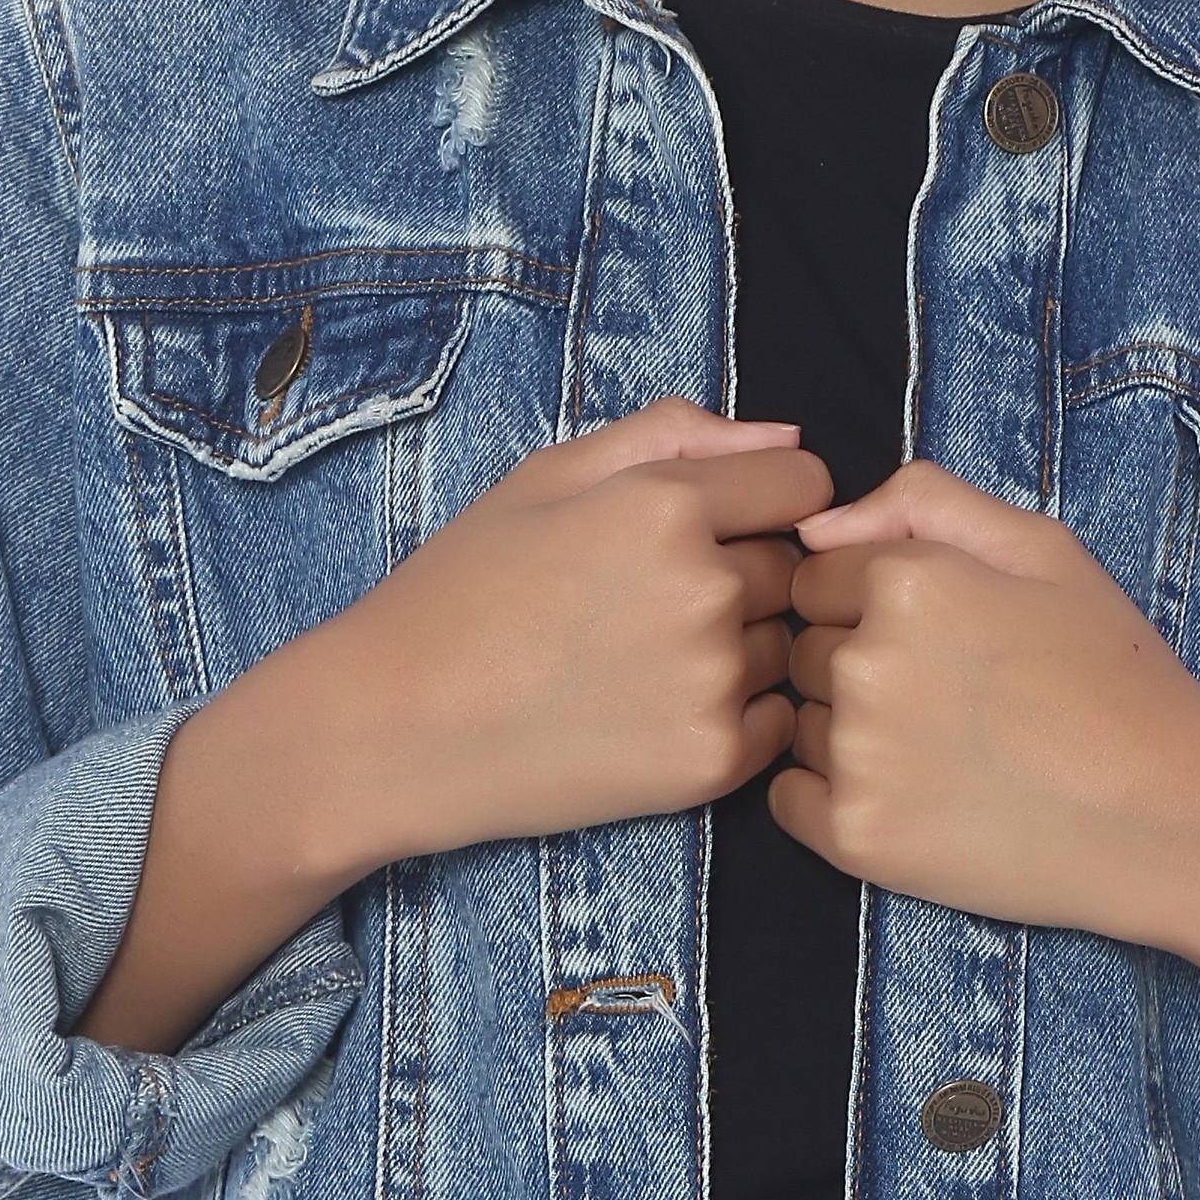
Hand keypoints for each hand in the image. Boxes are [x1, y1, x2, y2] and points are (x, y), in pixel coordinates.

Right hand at [81, 402, 829, 1050]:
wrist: (392, 729)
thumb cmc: (461, 592)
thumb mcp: (545, 477)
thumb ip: (670, 436)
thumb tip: (784, 437)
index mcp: (665, 504)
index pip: (806, 484)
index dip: (765, 503)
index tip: (716, 528)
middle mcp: (703, 589)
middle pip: (795, 568)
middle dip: (747, 575)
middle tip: (649, 606)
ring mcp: (712, 683)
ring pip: (785, 647)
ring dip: (743, 650)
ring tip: (642, 664)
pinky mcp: (709, 764)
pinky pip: (775, 724)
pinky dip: (736, 718)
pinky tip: (653, 713)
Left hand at [773, 460, 1199, 932]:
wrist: (1170, 817)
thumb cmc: (1112, 676)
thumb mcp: (1042, 548)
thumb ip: (923, 502)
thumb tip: (818, 526)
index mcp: (906, 581)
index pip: (815, 576)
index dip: (870, 602)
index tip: (939, 638)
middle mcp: (867, 663)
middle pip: (805, 650)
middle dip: (859, 665)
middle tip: (953, 699)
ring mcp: (858, 756)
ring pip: (802, 723)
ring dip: (849, 732)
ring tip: (946, 752)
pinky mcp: (857, 838)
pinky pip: (789, 799)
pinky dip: (832, 798)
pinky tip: (913, 797)